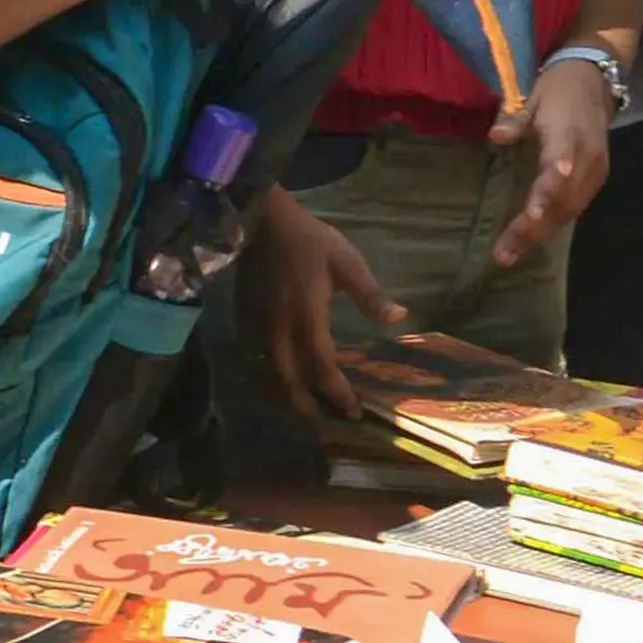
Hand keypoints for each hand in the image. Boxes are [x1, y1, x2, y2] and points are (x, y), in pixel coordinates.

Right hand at [234, 184, 402, 438]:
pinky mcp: (243, 323)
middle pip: (289, 382)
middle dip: (308, 406)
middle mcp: (278, 330)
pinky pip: (254, 362)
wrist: (261, 222)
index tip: (352, 409)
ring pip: (268, 377)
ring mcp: (256, 328)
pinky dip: (269, 380)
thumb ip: (369, 294)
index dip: (336, 392)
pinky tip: (280, 383)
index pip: (321, 366)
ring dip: (286, 398)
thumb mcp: (346, 261)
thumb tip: (399, 318)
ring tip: (305, 409)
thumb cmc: (308, 241)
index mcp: (306, 316)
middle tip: (328, 420)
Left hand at [495, 57, 617, 265]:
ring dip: (541, 234)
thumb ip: (515, 118)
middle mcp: (588, 158)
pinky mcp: (597, 177)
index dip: (547, 191)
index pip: (559, 167)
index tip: (532, 213)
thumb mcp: (533, 96)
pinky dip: (553, 224)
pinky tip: (531, 239)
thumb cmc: (557, 89)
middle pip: (562, 199)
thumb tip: (496, 136)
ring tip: (511, 254)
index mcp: (570, 134)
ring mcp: (596, 170)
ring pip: (569, 209)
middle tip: (504, 253)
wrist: (594, 81)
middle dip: (534, 228)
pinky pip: (575, 207)